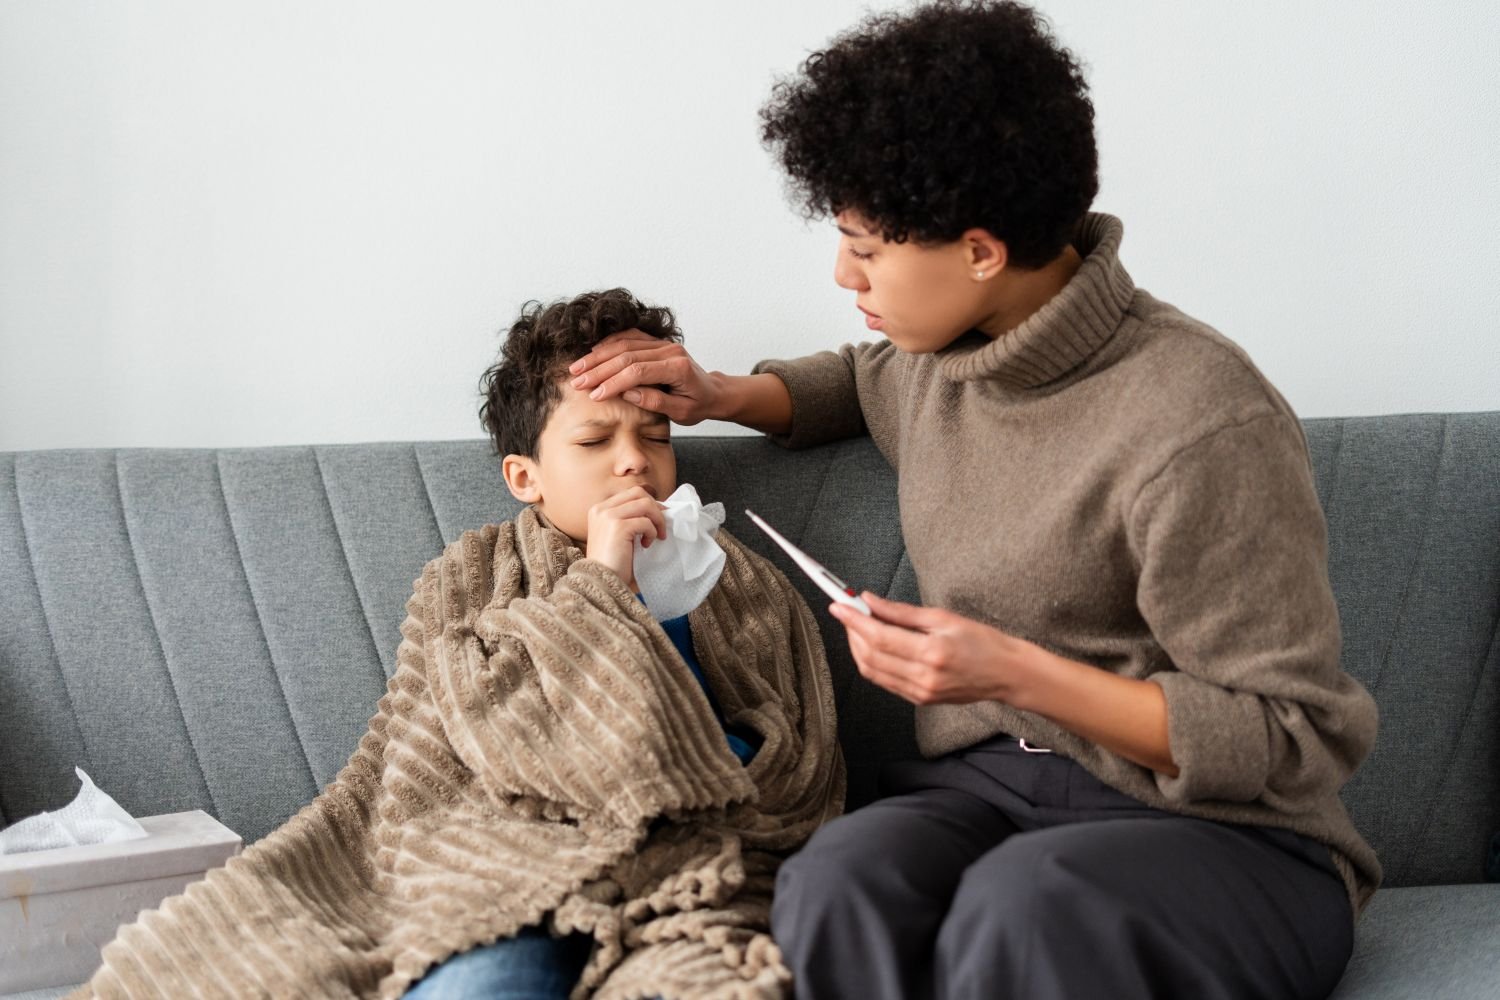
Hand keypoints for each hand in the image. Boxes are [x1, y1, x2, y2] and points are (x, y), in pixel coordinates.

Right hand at [567, 330, 720, 424]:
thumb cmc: (698, 405)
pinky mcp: (656, 341)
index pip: (638, 372)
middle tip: (577, 381)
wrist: (712, 391)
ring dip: (598, 355)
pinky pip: (629, 336)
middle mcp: (670, 350)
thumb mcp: (681, 412)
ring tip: (577, 368)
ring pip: (624, 343)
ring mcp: (663, 343)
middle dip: (599, 369)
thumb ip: (656, 402)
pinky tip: (592, 353)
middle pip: (627, 355)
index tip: (594, 395)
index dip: (614, 382)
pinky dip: (609, 343)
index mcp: (678, 368)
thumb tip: (627, 394)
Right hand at [585, 486, 666, 590]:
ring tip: (656, 536)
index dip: (649, 504)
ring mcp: (608, 516)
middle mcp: (601, 509)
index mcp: (599, 510)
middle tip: (661, 526)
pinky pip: (645, 522)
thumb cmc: (613, 563)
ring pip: (645, 503)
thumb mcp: (620, 535)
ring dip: (657, 520)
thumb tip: (658, 508)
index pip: (630, 494)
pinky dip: (651, 532)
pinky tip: (646, 546)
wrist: (601, 583)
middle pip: (638, 493)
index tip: (657, 519)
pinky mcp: (617, 527)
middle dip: (655, 508)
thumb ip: (631, 519)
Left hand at [829, 592, 1042, 705]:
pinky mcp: (919, 699)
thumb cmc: (982, 641)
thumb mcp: (943, 617)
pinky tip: (872, 645)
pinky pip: (884, 681)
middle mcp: (923, 677)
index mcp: (931, 653)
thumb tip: (870, 601)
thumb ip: (902, 612)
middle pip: (870, 655)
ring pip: (872, 671)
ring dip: (857, 647)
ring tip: (857, 625)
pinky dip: (871, 662)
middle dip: (852, 631)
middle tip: (846, 611)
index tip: (839, 605)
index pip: (879, 636)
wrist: (1006, 674)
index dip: (853, 620)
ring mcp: (920, 692)